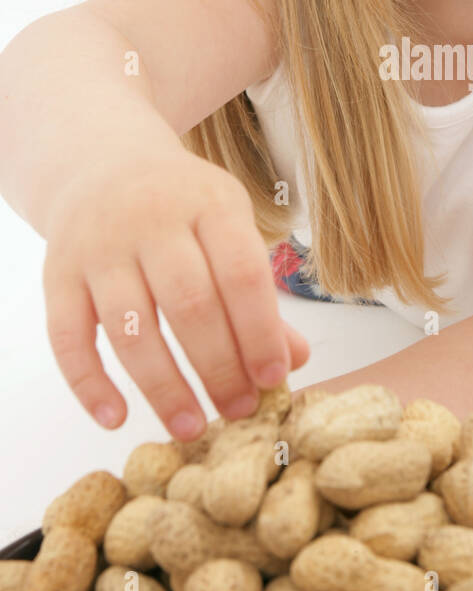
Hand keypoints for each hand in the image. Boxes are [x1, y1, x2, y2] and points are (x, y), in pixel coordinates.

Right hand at [41, 145, 309, 440]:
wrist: (102, 163)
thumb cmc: (182, 210)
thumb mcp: (228, 228)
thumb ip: (257, 294)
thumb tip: (295, 360)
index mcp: (208, 204)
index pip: (241, 273)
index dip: (260, 332)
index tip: (273, 379)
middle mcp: (151, 219)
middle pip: (189, 304)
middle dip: (219, 367)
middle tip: (238, 411)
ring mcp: (100, 246)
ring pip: (131, 327)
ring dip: (163, 386)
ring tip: (190, 427)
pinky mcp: (58, 273)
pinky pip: (68, 337)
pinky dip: (90, 384)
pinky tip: (117, 418)